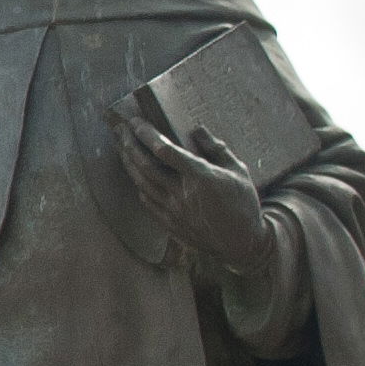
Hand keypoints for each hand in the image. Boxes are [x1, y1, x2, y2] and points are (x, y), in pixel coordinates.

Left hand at [107, 102, 274, 276]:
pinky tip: (134, 174)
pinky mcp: (169, 223)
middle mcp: (182, 193)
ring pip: (141, 182)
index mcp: (200, 177)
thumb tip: (197, 129)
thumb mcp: (238, 171)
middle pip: (145, 165)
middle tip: (120, 129)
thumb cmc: (244, 204)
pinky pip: (146, 200)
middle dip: (129, 144)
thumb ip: (216, 149)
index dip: (147, 134)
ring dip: (128, 162)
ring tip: (121, 147)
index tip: (136, 121)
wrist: (242, 244)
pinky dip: (138, 184)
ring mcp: (173, 210)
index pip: (164, 151)